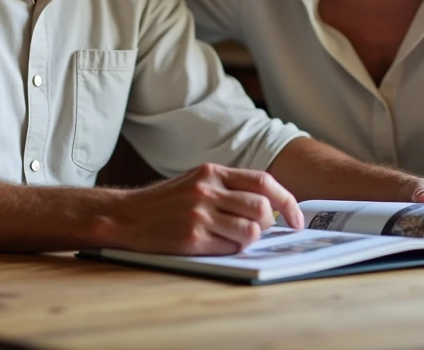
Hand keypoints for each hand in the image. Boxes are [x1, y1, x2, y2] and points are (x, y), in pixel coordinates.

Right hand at [106, 163, 302, 255]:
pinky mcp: (192, 238)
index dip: (287, 201)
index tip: (296, 219)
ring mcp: (200, 214)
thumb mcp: (197, 181)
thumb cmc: (166, 202)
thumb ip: (229, 187)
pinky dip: (232, 250)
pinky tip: (218, 245)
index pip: (263, 182)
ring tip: (235, 238)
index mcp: (213, 172)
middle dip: (269, 224)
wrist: (127, 216)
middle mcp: (208, 190)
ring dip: (250, 240)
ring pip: (250, 231)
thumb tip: (270, 206)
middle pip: (262, 208)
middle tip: (261, 231)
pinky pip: (230, 248)